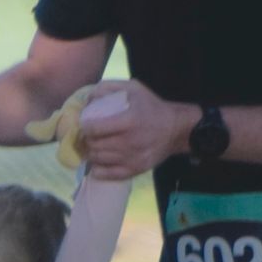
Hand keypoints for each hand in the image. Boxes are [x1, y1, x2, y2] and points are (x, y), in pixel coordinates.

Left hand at [76, 80, 195, 179]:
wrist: (175, 130)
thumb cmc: (152, 107)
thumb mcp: (134, 88)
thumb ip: (109, 87)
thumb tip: (88, 97)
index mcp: (129, 121)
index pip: (94, 128)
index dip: (85, 125)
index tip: (86, 123)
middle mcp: (129, 142)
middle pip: (94, 144)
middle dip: (87, 139)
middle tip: (90, 135)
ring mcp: (132, 158)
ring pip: (97, 159)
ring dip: (92, 152)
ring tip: (95, 145)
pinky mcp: (134, 170)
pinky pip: (106, 174)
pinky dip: (98, 169)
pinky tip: (99, 161)